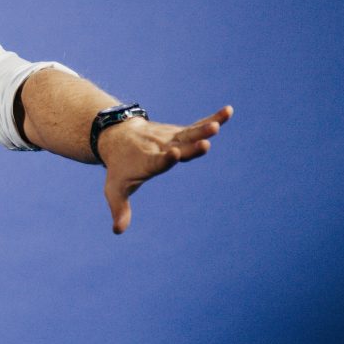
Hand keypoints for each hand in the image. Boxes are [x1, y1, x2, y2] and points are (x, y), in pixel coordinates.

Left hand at [99, 105, 232, 233]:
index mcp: (147, 161)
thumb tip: (117, 231)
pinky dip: (212, 119)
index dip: (166, 158)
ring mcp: (170, 138)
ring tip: (218, 124)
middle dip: (191, 146)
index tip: (174, 153)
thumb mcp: (115, 188)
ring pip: (189, 133)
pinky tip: (228, 111)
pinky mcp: (178, 133)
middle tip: (206, 142)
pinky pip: (197, 126)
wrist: (116, 137)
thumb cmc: (118, 167)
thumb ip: (119, 208)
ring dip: (204, 129)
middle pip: (179, 146)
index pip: (158, 161)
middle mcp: (161, 147)